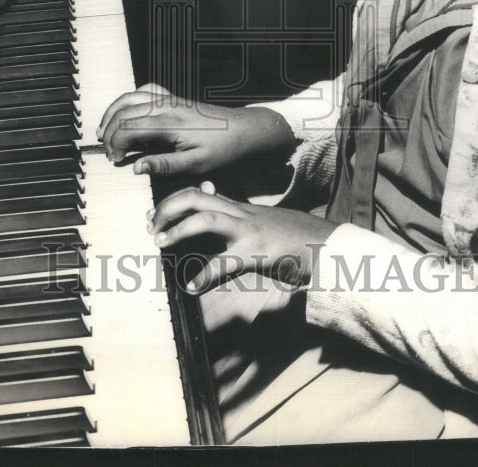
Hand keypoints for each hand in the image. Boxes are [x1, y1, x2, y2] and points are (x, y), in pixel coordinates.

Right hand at [99, 83, 294, 178]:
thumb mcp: (195, 164)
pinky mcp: (172, 97)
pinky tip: (124, 112)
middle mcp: (165, 105)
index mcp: (169, 122)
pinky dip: (127, 100)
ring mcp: (168, 98)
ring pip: (129, 98)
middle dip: (110, 131)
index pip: (128, 128)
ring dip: (113, 113)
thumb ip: (163, 165)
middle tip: (109, 152)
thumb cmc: (221, 149)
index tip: (115, 160)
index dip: (115, 144)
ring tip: (104, 132)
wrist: (242, 129)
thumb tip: (135, 167)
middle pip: (123, 112)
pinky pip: (143, 91)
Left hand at [150, 182, 337, 291]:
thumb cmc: (293, 235)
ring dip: (179, 230)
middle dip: (168, 208)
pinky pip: (226, 261)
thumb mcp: (261, 219)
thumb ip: (235, 211)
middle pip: (196, 197)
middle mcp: (241, 214)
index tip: (154, 215)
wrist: (326, 244)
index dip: (173, 200)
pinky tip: (192, 285)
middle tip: (151, 226)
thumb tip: (210, 192)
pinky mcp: (258, 251)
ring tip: (161, 244)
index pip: (200, 192)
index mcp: (240, 209)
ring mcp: (249, 230)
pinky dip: (206, 274)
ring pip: (206, 218)